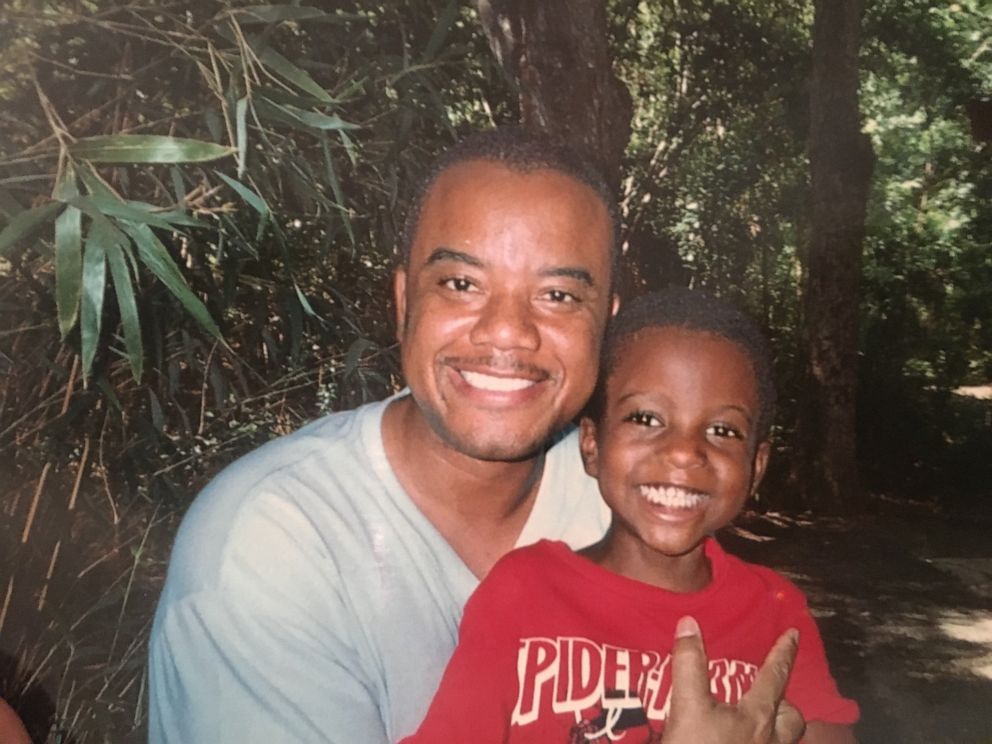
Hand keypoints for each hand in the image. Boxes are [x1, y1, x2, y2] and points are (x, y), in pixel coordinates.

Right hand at [662, 616, 805, 743]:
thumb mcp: (688, 707)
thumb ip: (689, 665)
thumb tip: (690, 623)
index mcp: (757, 717)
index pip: (774, 677)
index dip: (783, 654)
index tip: (794, 634)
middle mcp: (768, 742)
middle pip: (792, 720)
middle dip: (785, 704)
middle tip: (770, 697)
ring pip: (783, 742)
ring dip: (776, 729)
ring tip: (758, 724)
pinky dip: (760, 743)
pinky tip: (742, 741)